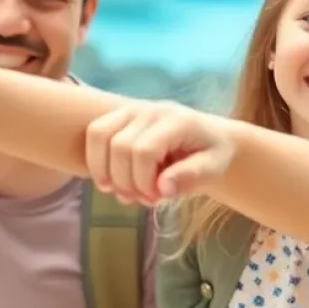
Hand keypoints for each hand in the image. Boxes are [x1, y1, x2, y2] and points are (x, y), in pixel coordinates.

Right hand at [85, 101, 235, 203]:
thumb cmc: (212, 154)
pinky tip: (112, 181)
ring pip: (99, 136)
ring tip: (125, 192)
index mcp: (178, 121)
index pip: (144, 151)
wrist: (209, 137)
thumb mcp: (214, 168)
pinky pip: (94, 133)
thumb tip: (163, 188)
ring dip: (105, 172)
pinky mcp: (120, 114)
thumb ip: (192, 177)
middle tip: (144, 199)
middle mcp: (152, 110)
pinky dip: (96, 161)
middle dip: (126, 182)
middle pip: (120, 147)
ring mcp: (133, 108)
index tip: (157, 198)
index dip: (143, 181)